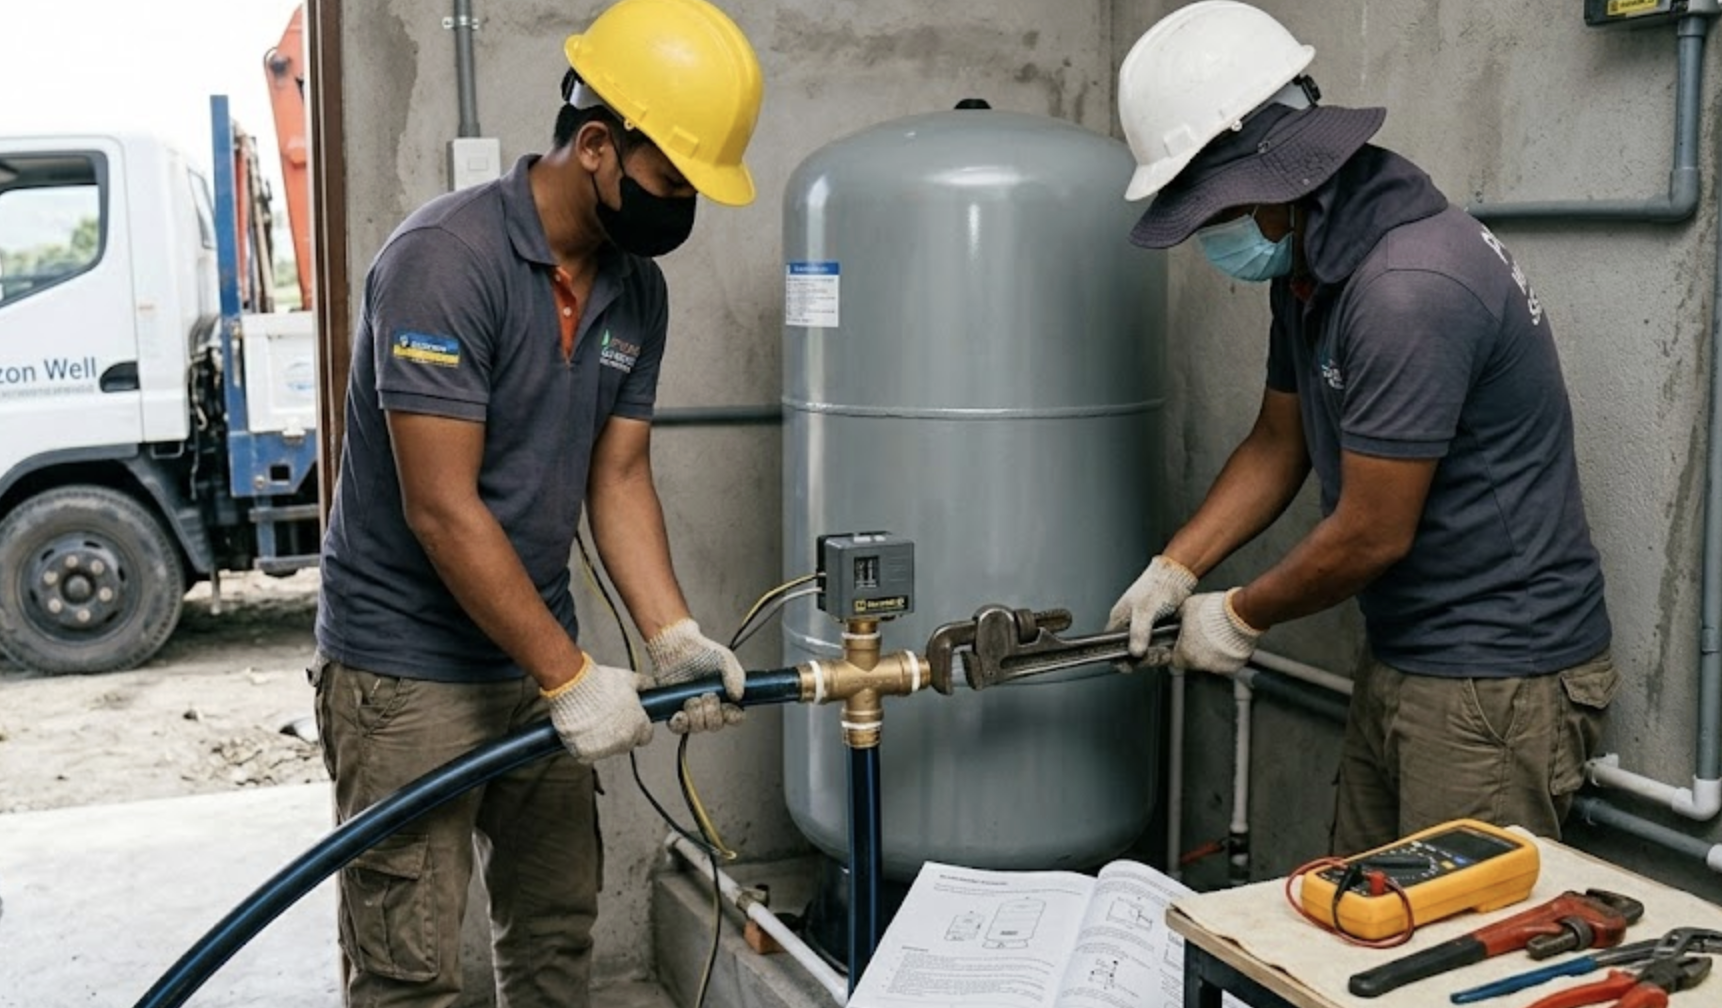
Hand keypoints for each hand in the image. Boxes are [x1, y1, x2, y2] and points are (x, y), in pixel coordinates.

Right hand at [544, 656, 653, 762]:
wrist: (572, 687)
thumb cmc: (599, 683)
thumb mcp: (628, 679)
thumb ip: (644, 685)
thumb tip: (652, 685)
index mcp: (638, 726)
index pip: (645, 737)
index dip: (637, 729)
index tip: (629, 722)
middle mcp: (624, 741)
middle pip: (626, 744)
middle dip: (619, 734)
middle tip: (606, 718)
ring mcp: (605, 749)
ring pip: (606, 750)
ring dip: (601, 740)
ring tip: (591, 720)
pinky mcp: (586, 754)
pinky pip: (587, 755)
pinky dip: (583, 746)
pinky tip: (580, 729)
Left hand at [644, 618, 745, 734]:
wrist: (676, 647)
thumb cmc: (701, 651)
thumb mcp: (725, 659)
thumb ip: (735, 677)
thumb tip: (738, 696)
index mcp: (725, 697)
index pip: (735, 717)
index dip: (732, 717)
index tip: (727, 708)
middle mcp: (709, 707)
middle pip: (715, 725)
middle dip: (711, 712)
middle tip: (706, 696)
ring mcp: (692, 710)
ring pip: (697, 727)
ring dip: (695, 715)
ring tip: (691, 699)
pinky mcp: (674, 710)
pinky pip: (678, 727)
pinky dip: (680, 723)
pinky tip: (680, 713)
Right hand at [1106, 555, 1197, 658]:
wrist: (1175, 576)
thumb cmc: (1157, 587)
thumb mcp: (1145, 611)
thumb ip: (1139, 633)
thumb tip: (1135, 652)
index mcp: (1119, 617)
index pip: (1111, 643)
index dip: (1119, 656)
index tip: (1128, 666)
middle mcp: (1129, 622)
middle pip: (1128, 649)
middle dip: (1140, 657)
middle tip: (1151, 657)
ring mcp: (1142, 624)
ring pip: (1143, 647)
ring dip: (1152, 652)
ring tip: (1162, 652)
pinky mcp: (1155, 625)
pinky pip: (1154, 642)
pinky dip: (1160, 646)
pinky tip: (1167, 646)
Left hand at [1173, 589, 1262, 673]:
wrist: (1241, 614)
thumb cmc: (1215, 611)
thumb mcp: (1187, 607)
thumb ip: (1178, 617)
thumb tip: (1176, 617)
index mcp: (1185, 653)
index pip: (1176, 659)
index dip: (1179, 649)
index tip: (1182, 643)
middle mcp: (1201, 664)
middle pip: (1194, 662)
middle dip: (1196, 650)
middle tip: (1202, 635)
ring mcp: (1219, 667)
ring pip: (1210, 663)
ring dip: (1212, 653)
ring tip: (1216, 636)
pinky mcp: (1234, 666)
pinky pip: (1227, 662)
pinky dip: (1226, 654)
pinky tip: (1227, 641)